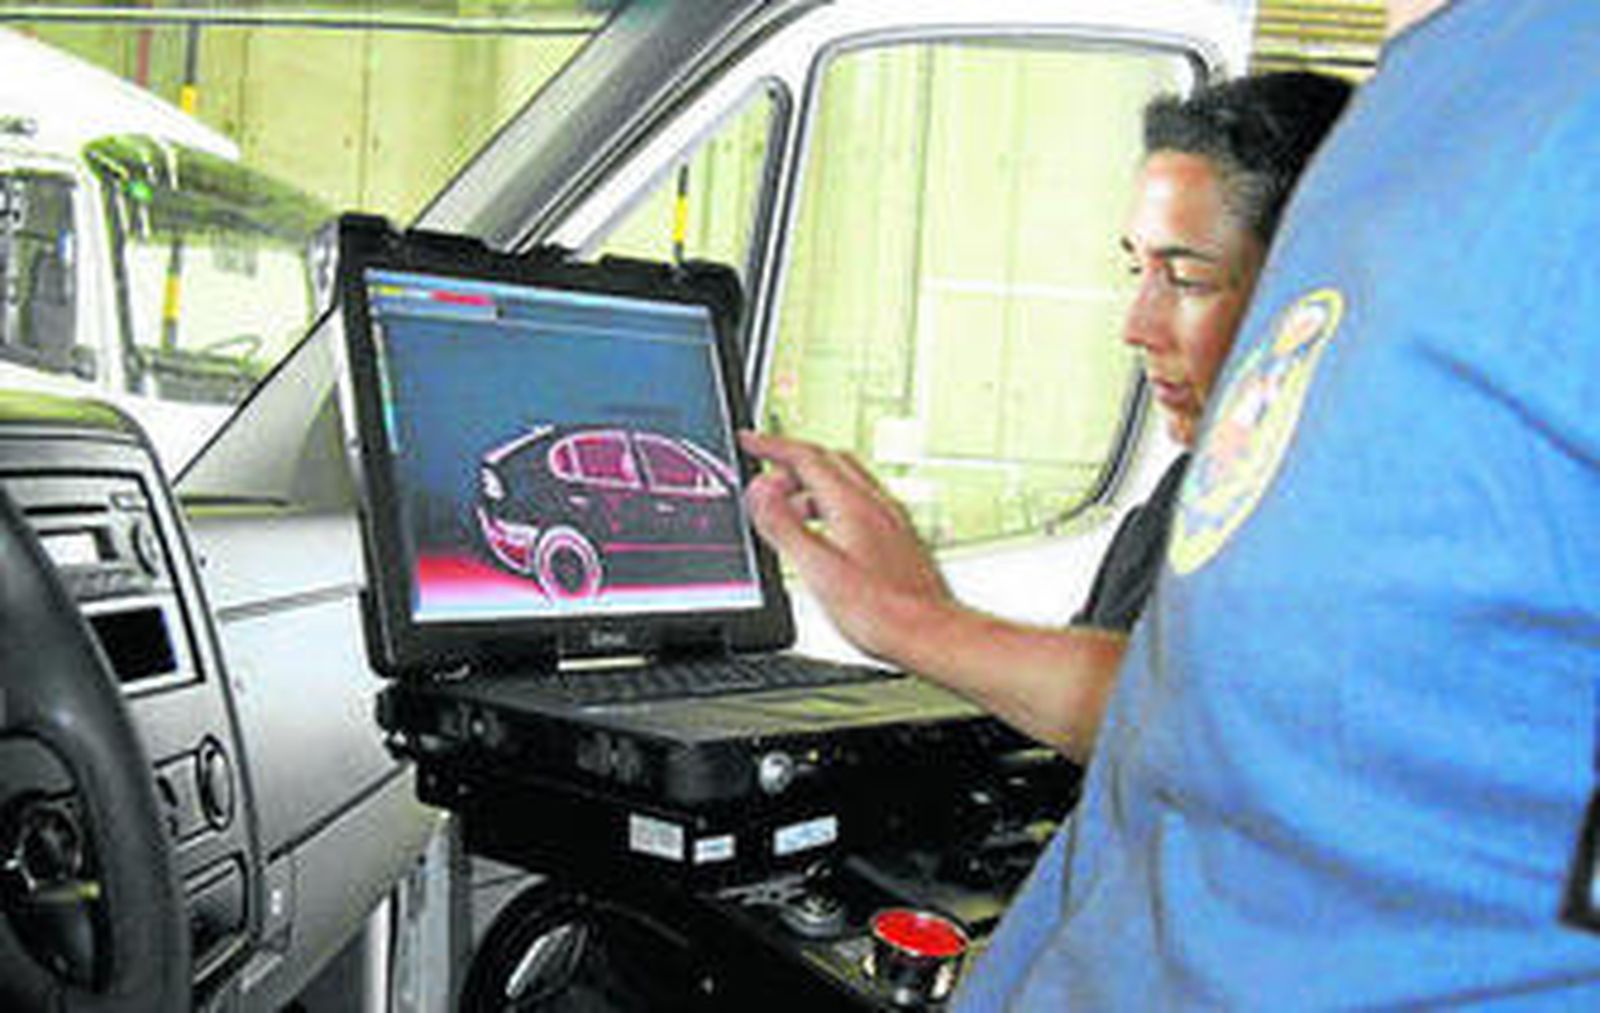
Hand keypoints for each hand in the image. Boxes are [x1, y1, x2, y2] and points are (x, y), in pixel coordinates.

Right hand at [739, 431, 948, 656]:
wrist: (931, 635)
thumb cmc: (882, 613)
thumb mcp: (819, 571)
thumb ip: (785, 527)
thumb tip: (760, 491)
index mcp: (854, 505)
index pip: (807, 456)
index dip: (772, 446)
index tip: (749, 442)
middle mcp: (877, 505)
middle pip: (829, 461)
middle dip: (792, 461)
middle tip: (765, 479)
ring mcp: (891, 520)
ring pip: (846, 482)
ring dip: (812, 486)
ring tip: (788, 513)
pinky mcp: (898, 539)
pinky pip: (860, 503)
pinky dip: (833, 505)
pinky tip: (828, 535)